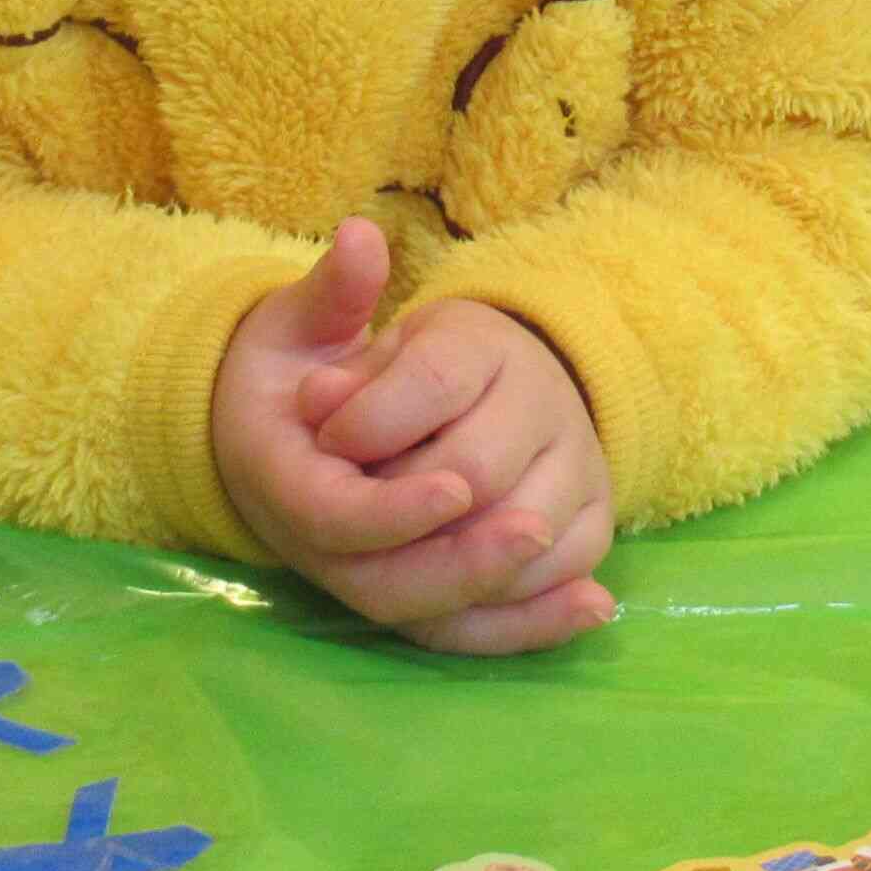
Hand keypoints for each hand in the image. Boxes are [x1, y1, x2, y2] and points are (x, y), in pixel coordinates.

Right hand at [212, 221, 612, 654]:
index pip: (334, 513)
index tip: (458, 483)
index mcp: (276, 473)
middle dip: (464, 561)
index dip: (396, 509)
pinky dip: (526, 628)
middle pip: (388, 581)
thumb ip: (334, 290)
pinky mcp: (410, 597)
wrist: (280, 427)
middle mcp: (316, 541)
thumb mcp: (300, 322)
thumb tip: (361, 238)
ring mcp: (361, 576)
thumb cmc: (295, 367)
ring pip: (429, 615)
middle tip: (533, 529)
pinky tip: (594, 605)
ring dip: (502, 596)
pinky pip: (464, 632)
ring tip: (572, 563)